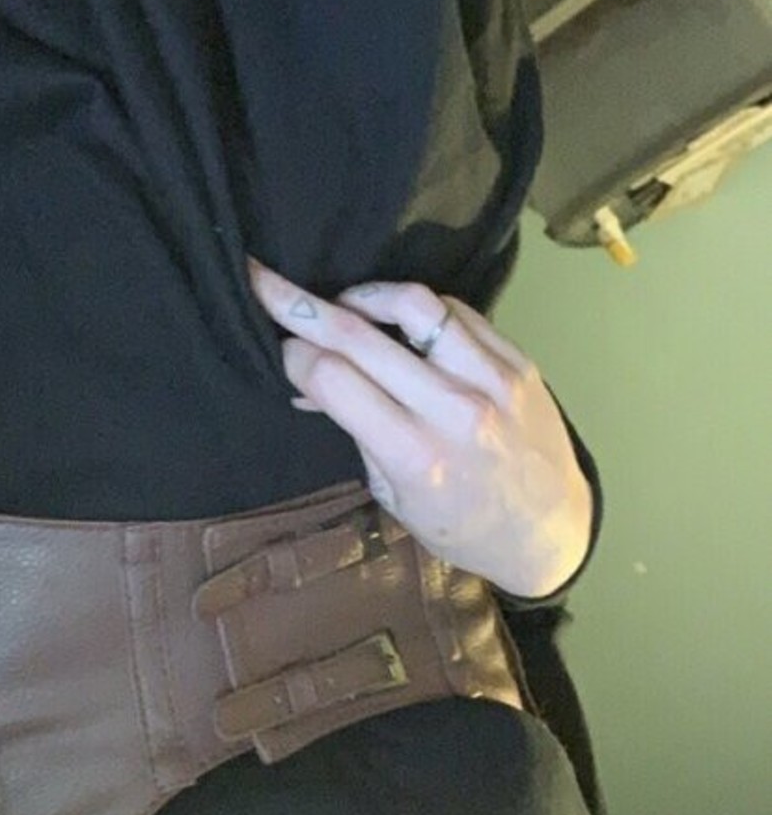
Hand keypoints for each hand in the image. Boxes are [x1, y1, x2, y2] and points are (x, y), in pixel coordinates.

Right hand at [249, 260, 592, 600]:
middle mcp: (454, 410)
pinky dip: (416, 308)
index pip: (333, 378)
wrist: (551, 531)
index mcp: (415, 456)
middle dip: (300, 306)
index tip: (279, 349)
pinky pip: (455, 311)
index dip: (294, 356)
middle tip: (264, 282)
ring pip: (413, 304)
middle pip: (359, 336)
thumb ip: (356, 433)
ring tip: (342, 304)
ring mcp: (491, 380)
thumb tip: (306, 385)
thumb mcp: (395, 497)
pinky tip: (397, 318)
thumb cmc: (463, 527)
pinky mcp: (517, 361)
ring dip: (363, 296)